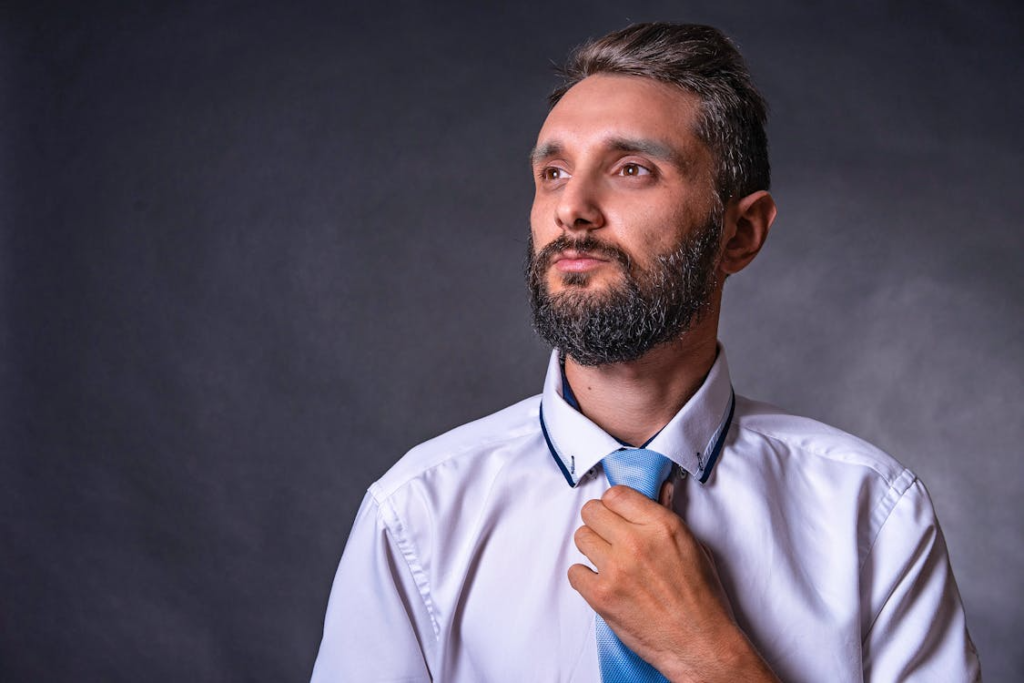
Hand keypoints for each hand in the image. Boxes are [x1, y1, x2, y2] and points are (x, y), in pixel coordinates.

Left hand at [568, 483, 779, 682]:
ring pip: (581, 538)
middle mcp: (636, 542)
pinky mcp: (602, 595)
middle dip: (599, 522)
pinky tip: (604, 584)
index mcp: (661, 526)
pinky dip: (585, 578)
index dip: (614, 504)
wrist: (701, 643)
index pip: (616, 494)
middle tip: (609, 537)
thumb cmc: (702, 600)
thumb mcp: (693, 546)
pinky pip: (574, 572)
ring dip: (592, 548)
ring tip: (609, 563)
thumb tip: (652, 496)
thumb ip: (665, 519)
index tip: (617, 514)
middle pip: (591, 511)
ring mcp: (616, 569)